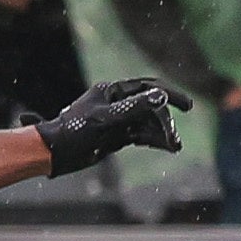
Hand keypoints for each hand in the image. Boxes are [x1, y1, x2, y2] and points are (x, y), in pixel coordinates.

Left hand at [36, 77, 182, 173]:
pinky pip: (140, 135)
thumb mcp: (105, 119)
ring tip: (174, 147)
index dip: (169, 94)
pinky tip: (166, 147)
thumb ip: (133, 108)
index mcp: (112, 92)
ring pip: (147, 123)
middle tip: (174, 140)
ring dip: (162, 134)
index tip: (187, 106)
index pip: (148, 87)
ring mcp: (117, 120)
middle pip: (150, 108)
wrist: (52, 153)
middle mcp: (116, 103)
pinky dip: (153, 140)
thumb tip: (160, 95)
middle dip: (164, 122)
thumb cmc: (73, 131)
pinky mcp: (116, 135)